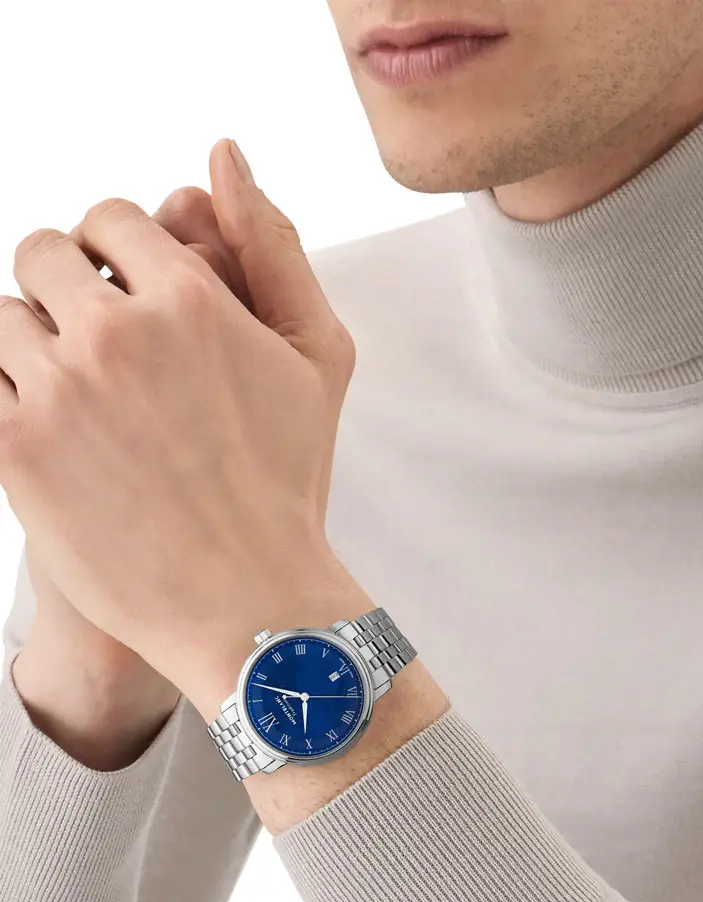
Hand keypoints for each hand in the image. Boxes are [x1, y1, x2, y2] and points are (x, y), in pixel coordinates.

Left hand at [0, 138, 355, 713]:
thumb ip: (275, 246)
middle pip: (39, 254)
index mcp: (189, 300)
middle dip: (66, 285)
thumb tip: (227, 153)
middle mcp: (115, 333)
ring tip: (77, 394)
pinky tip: (48, 427)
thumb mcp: (318, 356)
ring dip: (30, 342)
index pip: (108, 218)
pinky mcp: (10, 452)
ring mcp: (55, 393)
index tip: (127, 290)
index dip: (116, 250)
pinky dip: (6, 394)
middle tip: (99, 341)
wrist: (248, 595)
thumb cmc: (290, 479)